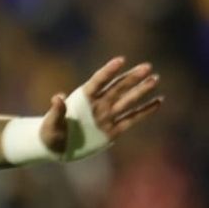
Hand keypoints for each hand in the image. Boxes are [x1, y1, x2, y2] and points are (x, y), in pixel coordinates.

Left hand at [40, 57, 162, 155]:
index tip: (121, 60)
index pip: (98, 81)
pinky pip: (132, 118)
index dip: (109, 71)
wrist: (56, 147)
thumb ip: (56, 111)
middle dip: (132, 77)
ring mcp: (107, 116)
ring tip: (155, 78)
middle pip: (118, 87)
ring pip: (127, 100)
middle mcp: (98, 104)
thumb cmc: (50, 133)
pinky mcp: (113, 130)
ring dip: (141, 90)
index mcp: (83, 98)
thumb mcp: (50, 124)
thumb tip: (57, 97)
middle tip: (147, 67)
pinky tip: (158, 102)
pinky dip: (145, 111)